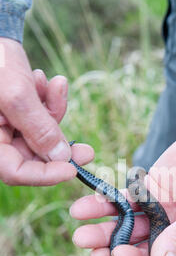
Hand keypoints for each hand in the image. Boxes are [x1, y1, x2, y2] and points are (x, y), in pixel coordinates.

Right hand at [0, 38, 91, 184]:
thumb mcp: (16, 95)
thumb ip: (38, 128)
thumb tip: (62, 158)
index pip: (14, 171)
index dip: (45, 175)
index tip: (72, 170)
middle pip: (32, 155)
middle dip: (59, 144)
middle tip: (88, 151)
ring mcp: (6, 123)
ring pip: (40, 133)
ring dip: (54, 112)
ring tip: (54, 87)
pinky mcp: (16, 110)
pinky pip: (39, 115)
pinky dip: (49, 100)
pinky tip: (46, 81)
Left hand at [70, 103, 175, 255]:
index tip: (116, 254)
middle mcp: (174, 236)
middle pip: (138, 249)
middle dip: (110, 248)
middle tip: (85, 243)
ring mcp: (161, 214)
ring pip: (127, 226)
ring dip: (103, 228)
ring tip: (79, 227)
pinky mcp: (150, 191)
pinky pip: (125, 200)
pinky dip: (106, 203)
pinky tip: (85, 206)